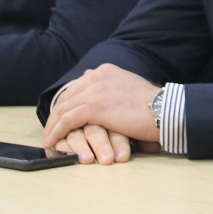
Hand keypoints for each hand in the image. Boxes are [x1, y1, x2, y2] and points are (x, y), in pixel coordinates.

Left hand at [41, 64, 159, 163]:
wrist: (164, 110)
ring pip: (64, 109)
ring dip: (53, 127)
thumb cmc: (152, 106)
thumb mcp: (127, 89)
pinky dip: (57, 132)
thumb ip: (111, 92)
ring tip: (48, 140)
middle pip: (67, 97)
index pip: (76, 87)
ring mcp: (95, 90)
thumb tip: (101, 104)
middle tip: (49, 131)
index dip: (65, 104)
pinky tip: (53, 142)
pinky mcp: (94, 107)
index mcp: (105, 71)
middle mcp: (97, 76)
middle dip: (55, 116)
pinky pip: (67, 121)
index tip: (59, 117)